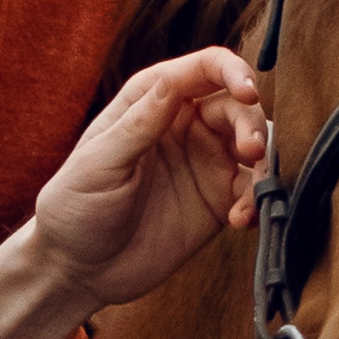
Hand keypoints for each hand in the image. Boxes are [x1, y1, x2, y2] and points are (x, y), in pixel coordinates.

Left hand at [0, 50, 267, 338]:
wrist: (78, 268)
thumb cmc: (74, 207)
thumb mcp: (98, 163)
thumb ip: (138, 124)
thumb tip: (172, 81)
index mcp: (151, 102)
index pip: (203, 69)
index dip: (233, 71)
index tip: (249, 92)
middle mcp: (184, 124)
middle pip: (237, 105)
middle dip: (252, 124)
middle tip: (252, 153)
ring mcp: (204, 161)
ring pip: (253, 144)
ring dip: (264, 163)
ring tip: (254, 193)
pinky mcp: (218, 200)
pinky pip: (251, 189)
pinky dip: (257, 200)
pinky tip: (243, 220)